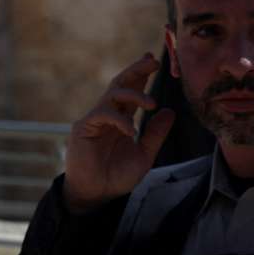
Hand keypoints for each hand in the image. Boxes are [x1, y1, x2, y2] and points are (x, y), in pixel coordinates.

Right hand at [61, 53, 175, 214]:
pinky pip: (102, 114)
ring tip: (151, 103)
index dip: (141, 75)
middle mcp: (107, 114)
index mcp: (121, 119)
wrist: (96, 194)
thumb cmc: (117, 176)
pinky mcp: (83, 128)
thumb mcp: (144, 154)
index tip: (153, 60)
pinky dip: (119, 120)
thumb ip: (155, 134)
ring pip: (112, 95)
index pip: (131, 91)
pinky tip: (131, 131)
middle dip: (136, 71)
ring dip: (132, 94)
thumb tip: (170, 112)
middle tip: (153, 61)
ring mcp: (94, 119)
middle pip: (120, 84)